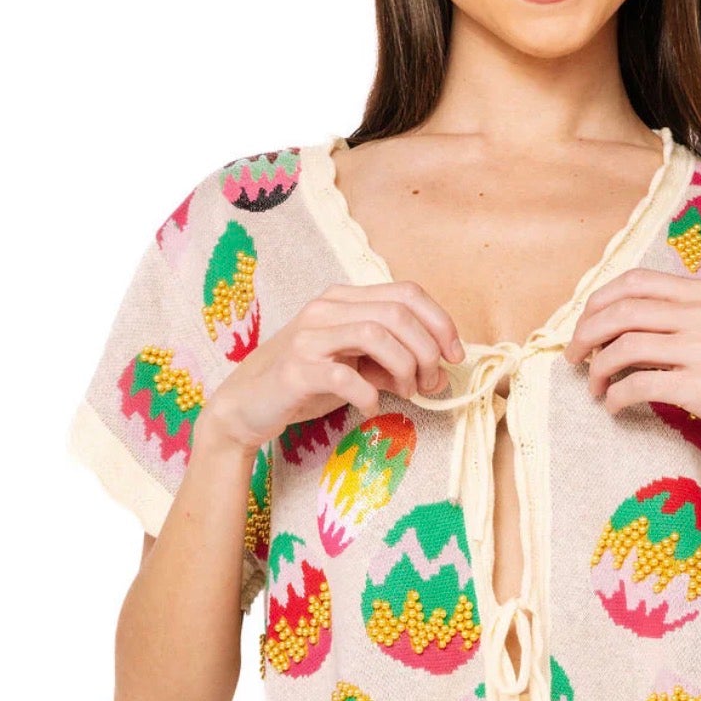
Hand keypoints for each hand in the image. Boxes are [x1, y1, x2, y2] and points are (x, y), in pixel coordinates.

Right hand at [198, 280, 464, 455]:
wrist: (246, 405)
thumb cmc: (305, 384)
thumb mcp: (356, 367)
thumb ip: (393, 363)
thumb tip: (437, 373)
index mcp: (345, 299)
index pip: (407, 292)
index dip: (441, 322)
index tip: (455, 355)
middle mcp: (327, 308)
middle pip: (398, 313)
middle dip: (427, 351)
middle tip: (430, 383)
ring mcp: (309, 336)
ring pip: (376, 334)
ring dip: (405, 368)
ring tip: (407, 392)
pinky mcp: (296, 368)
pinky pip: (347, 376)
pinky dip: (369, 395)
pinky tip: (370, 408)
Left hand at [562, 268, 700, 467]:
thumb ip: (678, 316)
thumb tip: (612, 323)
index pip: (635, 282)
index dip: (598, 302)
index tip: (582, 326)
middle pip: (622, 311)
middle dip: (586, 334)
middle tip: (573, 358)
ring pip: (625, 347)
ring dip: (598, 370)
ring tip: (595, 387)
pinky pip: (639, 384)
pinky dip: (616, 396)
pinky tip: (615, 406)